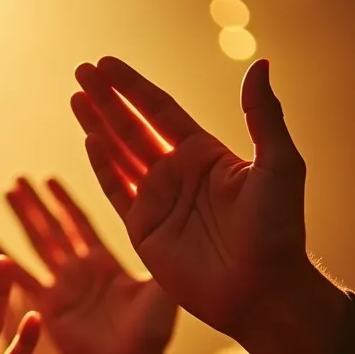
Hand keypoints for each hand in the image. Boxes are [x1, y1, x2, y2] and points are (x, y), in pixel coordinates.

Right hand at [0, 177, 174, 353]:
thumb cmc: (151, 333)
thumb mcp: (161, 290)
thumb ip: (158, 259)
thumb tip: (171, 225)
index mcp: (106, 262)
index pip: (80, 222)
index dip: (65, 200)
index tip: (48, 179)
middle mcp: (81, 271)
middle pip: (53, 227)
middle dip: (36, 204)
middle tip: (17, 179)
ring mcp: (63, 289)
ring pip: (36, 246)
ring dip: (21, 221)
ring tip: (4, 196)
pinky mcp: (49, 308)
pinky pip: (22, 280)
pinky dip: (4, 261)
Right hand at [71, 57, 310, 341]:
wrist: (262, 289)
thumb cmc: (278, 230)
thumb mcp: (279, 166)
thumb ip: (263, 116)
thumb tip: (258, 65)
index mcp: (205, 155)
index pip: (160, 111)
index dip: (132, 87)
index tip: (107, 64)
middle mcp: (177, 174)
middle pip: (132, 127)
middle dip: (106, 99)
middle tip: (81, 70)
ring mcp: (158, 202)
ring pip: (118, 155)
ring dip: (96, 126)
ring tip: (75, 98)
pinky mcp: (143, 231)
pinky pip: (116, 192)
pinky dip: (101, 167)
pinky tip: (88, 140)